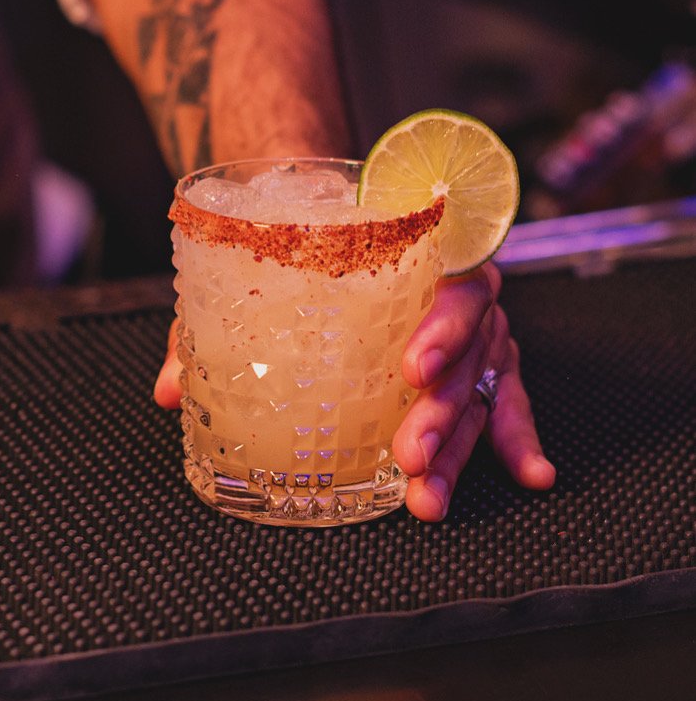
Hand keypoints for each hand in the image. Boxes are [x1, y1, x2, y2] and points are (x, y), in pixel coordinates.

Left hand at [151, 262, 556, 521]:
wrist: (337, 204)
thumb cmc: (303, 243)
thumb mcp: (254, 271)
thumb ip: (210, 323)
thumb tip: (169, 389)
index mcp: (416, 249)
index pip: (442, 284)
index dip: (436, 328)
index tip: (411, 367)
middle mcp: (457, 288)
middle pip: (466, 350)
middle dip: (439, 411)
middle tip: (408, 454)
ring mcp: (474, 328)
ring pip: (481, 386)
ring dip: (460, 445)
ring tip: (429, 496)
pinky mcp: (481, 360)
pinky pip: (508, 400)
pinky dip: (518, 437)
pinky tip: (530, 475)